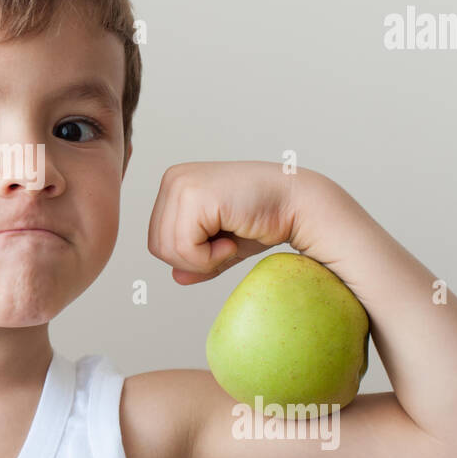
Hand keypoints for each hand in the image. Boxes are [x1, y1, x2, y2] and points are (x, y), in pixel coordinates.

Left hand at [147, 160, 313, 284]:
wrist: (299, 204)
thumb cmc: (267, 219)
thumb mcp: (224, 244)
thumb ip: (197, 259)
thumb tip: (175, 278)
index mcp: (175, 185)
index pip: (157, 239)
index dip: (189, 256)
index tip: (222, 242)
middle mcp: (173, 179)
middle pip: (157, 246)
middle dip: (193, 260)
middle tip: (227, 245)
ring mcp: (181, 184)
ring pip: (169, 250)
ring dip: (204, 259)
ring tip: (230, 240)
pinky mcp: (194, 196)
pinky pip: (184, 248)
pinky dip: (210, 257)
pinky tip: (232, 239)